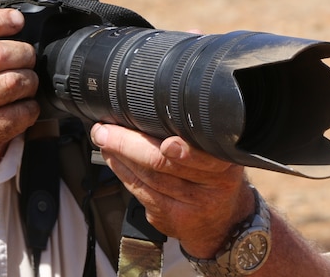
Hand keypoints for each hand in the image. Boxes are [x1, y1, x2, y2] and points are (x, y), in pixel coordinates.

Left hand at [90, 123, 253, 257]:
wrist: (222, 219)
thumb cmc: (215, 175)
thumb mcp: (219, 152)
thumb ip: (195, 135)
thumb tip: (148, 108)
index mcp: (225, 164)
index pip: (205, 157)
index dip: (185, 152)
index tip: (168, 145)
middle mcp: (210, 188)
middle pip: (163, 166)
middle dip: (128, 145)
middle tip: (105, 130)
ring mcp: (190, 207)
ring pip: (146, 178)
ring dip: (118, 156)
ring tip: (104, 139)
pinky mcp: (170, 220)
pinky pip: (140, 192)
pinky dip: (121, 172)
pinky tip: (113, 158)